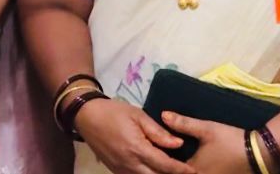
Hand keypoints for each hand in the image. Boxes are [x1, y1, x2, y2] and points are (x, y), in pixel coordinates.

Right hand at [74, 98, 193, 173]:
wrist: (86, 116)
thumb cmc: (113, 111)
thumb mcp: (137, 115)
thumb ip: (158, 132)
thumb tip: (179, 144)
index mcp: (137, 148)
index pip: (165, 165)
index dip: (181, 170)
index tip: (194, 171)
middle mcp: (130, 164)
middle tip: (185, 173)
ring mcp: (121, 170)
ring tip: (169, 172)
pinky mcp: (115, 171)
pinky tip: (153, 171)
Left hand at [164, 113, 251, 173]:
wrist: (259, 154)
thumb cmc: (230, 140)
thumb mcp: (206, 129)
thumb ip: (183, 123)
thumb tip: (162, 115)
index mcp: (193, 170)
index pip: (171, 170)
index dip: (162, 163)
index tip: (155, 155)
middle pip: (179, 173)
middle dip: (170, 168)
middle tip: (163, 159)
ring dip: (181, 170)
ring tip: (174, 162)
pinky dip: (194, 171)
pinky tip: (192, 165)